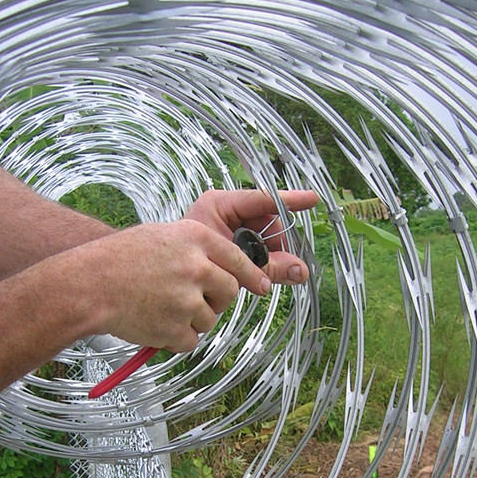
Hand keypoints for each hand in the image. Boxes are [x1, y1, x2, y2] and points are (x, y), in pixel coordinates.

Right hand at [74, 218, 272, 351]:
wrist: (88, 285)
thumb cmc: (117, 259)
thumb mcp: (161, 236)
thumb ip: (194, 249)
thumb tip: (221, 269)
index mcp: (196, 238)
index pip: (238, 258)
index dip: (252, 275)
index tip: (261, 285)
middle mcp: (197, 268)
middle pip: (229, 292)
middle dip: (218, 299)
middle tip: (194, 300)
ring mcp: (188, 300)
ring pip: (210, 318)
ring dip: (193, 319)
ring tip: (161, 308)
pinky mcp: (176, 328)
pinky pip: (191, 340)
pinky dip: (176, 338)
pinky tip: (155, 324)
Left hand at [184, 188, 318, 284]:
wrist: (165, 278)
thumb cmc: (189, 263)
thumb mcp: (232, 263)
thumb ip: (268, 267)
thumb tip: (302, 272)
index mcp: (219, 205)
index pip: (261, 199)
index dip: (289, 201)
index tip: (311, 200)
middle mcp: (225, 211)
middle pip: (267, 221)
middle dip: (275, 244)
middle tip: (274, 264)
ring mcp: (228, 225)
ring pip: (264, 236)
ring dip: (267, 255)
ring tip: (256, 271)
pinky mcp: (230, 240)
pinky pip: (256, 246)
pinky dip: (260, 260)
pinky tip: (253, 271)